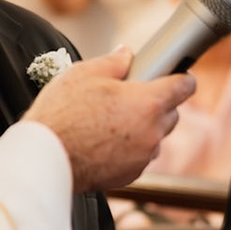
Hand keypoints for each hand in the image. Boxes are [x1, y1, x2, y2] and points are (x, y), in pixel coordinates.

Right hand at [22, 47, 195, 191]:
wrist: (46, 158)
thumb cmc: (62, 115)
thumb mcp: (84, 74)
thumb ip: (112, 62)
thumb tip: (125, 54)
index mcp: (148, 102)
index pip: (184, 87)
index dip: (182, 78)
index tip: (178, 76)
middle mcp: (152, 132)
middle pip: (171, 113)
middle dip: (156, 104)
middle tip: (130, 97)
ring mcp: (143, 156)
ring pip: (155, 137)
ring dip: (143, 128)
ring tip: (111, 122)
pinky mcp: (130, 175)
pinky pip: (139, 157)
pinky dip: (129, 149)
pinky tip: (104, 141)